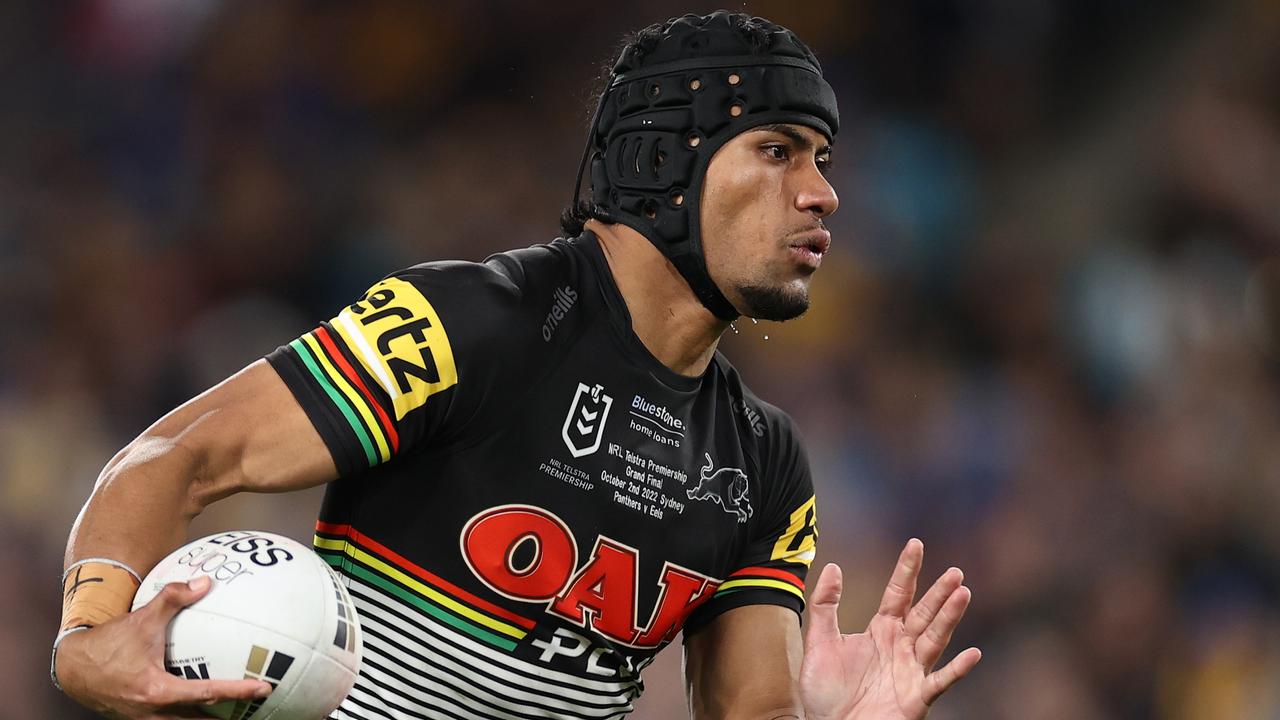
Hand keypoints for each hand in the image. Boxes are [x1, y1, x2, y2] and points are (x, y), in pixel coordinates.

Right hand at [56, 576, 271, 718]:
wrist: (72, 666)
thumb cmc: (109, 643)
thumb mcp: (142, 618)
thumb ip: (173, 598)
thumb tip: (205, 582)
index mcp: (157, 691)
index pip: (208, 693)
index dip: (238, 691)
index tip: (263, 688)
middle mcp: (153, 711)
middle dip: (228, 719)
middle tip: (256, 709)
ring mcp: (145, 719)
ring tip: (236, 714)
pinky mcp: (139, 718)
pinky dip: (189, 716)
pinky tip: (202, 707)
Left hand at [799, 539, 980, 719]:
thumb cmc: (824, 692)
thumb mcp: (819, 642)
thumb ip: (825, 605)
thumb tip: (833, 566)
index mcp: (881, 630)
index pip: (898, 594)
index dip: (907, 570)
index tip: (915, 543)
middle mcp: (900, 647)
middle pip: (924, 614)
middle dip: (939, 592)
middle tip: (955, 571)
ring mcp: (911, 671)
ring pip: (935, 639)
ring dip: (950, 618)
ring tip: (963, 594)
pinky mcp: (916, 698)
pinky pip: (940, 682)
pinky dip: (957, 669)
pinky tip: (973, 654)